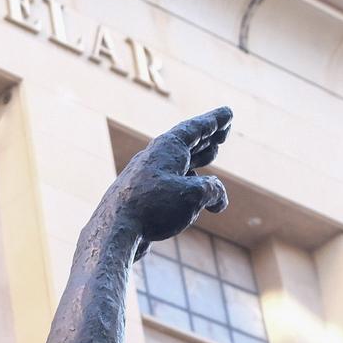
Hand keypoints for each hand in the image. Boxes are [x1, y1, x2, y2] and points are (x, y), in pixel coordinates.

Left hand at [106, 106, 231, 258]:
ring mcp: (146, 178)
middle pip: (187, 143)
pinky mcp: (142, 198)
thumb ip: (212, 190)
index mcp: (167, 148)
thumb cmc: (153, 208)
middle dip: (208, 137)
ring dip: (198, 158)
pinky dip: (187, 185)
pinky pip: (170, 185)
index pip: (195, 129)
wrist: (114, 230)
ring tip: (212, 153)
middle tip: (224, 131)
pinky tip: (195, 199)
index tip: (228, 112)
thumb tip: (218, 198)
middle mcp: (155, 159)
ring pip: (179, 163)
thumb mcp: (193, 196)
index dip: (214, 121)